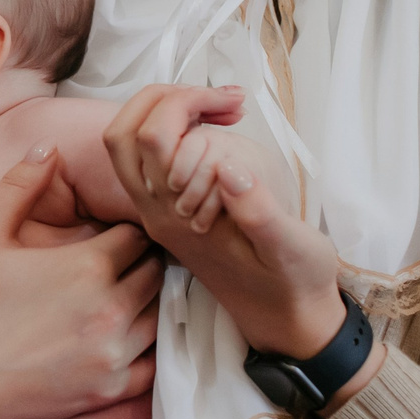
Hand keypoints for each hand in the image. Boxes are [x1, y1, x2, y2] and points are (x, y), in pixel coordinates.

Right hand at [0, 144, 161, 418]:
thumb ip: (19, 186)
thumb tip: (48, 146)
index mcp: (87, 265)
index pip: (137, 234)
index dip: (125, 231)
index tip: (111, 235)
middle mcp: (111, 308)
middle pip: (157, 273)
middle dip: (142, 263)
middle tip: (122, 263)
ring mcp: (115, 352)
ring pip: (161, 315)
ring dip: (148, 303)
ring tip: (124, 297)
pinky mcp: (111, 389)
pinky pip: (155, 363)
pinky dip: (148, 348)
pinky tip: (125, 338)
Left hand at [104, 85, 346, 357]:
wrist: (288, 320)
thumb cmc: (294, 285)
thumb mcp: (291, 249)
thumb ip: (260, 212)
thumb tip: (229, 169)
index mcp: (177, 217)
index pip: (152, 137)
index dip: (190, 105)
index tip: (236, 107)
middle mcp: (156, 212)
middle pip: (125, 132)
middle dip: (171, 98)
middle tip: (224, 101)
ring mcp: (160, 211)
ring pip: (132, 144)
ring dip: (171, 111)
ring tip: (224, 109)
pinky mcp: (173, 210)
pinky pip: (152, 158)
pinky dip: (179, 130)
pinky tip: (221, 128)